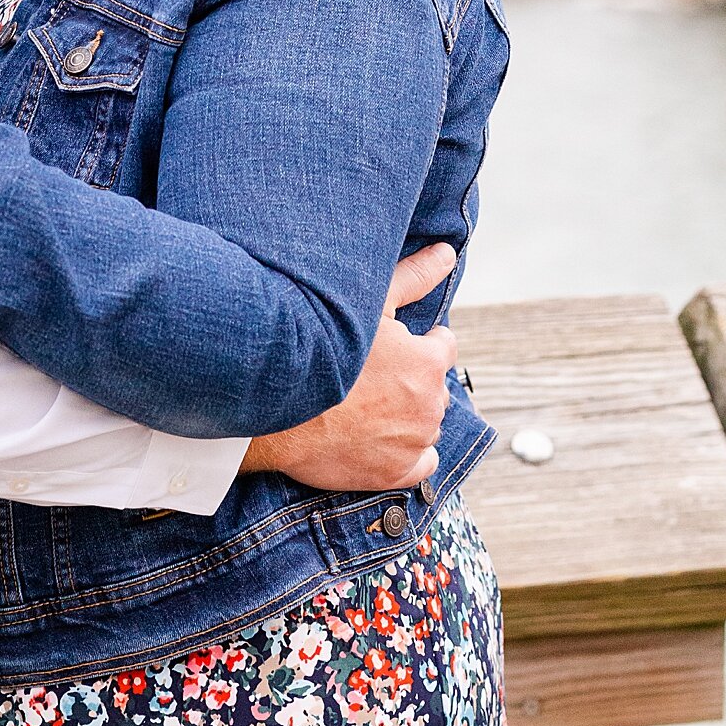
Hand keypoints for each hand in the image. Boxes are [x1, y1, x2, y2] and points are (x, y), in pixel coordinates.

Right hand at [241, 243, 458, 493]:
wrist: (280, 405)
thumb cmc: (323, 350)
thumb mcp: (369, 303)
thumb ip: (415, 277)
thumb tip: (446, 254)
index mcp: (429, 361)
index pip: (444, 346)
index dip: (419, 341)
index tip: (393, 345)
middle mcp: (430, 404)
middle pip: (435, 386)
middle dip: (412, 379)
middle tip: (374, 374)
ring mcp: (414, 442)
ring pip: (426, 423)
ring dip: (408, 414)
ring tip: (368, 403)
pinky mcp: (396, 472)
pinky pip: (422, 463)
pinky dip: (409, 452)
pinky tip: (382, 436)